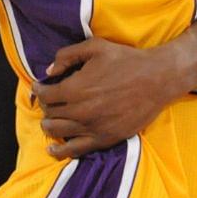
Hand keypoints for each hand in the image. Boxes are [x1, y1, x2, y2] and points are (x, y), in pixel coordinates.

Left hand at [32, 38, 185, 157]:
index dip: (39, 90)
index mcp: (75, 88)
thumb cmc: (126, 60)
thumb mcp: (95, 47)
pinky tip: (52, 149)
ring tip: (50, 121)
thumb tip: (49, 71)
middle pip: (50, 114)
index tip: (39, 87)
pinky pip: (75, 150)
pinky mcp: (105, 138)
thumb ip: (67, 55)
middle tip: (50, 102)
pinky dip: (60, 150)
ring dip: (50, 125)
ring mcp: (92, 127)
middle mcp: (80, 111)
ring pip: (58, 132)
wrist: (157, 79)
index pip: (46, 95)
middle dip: (46, 107)